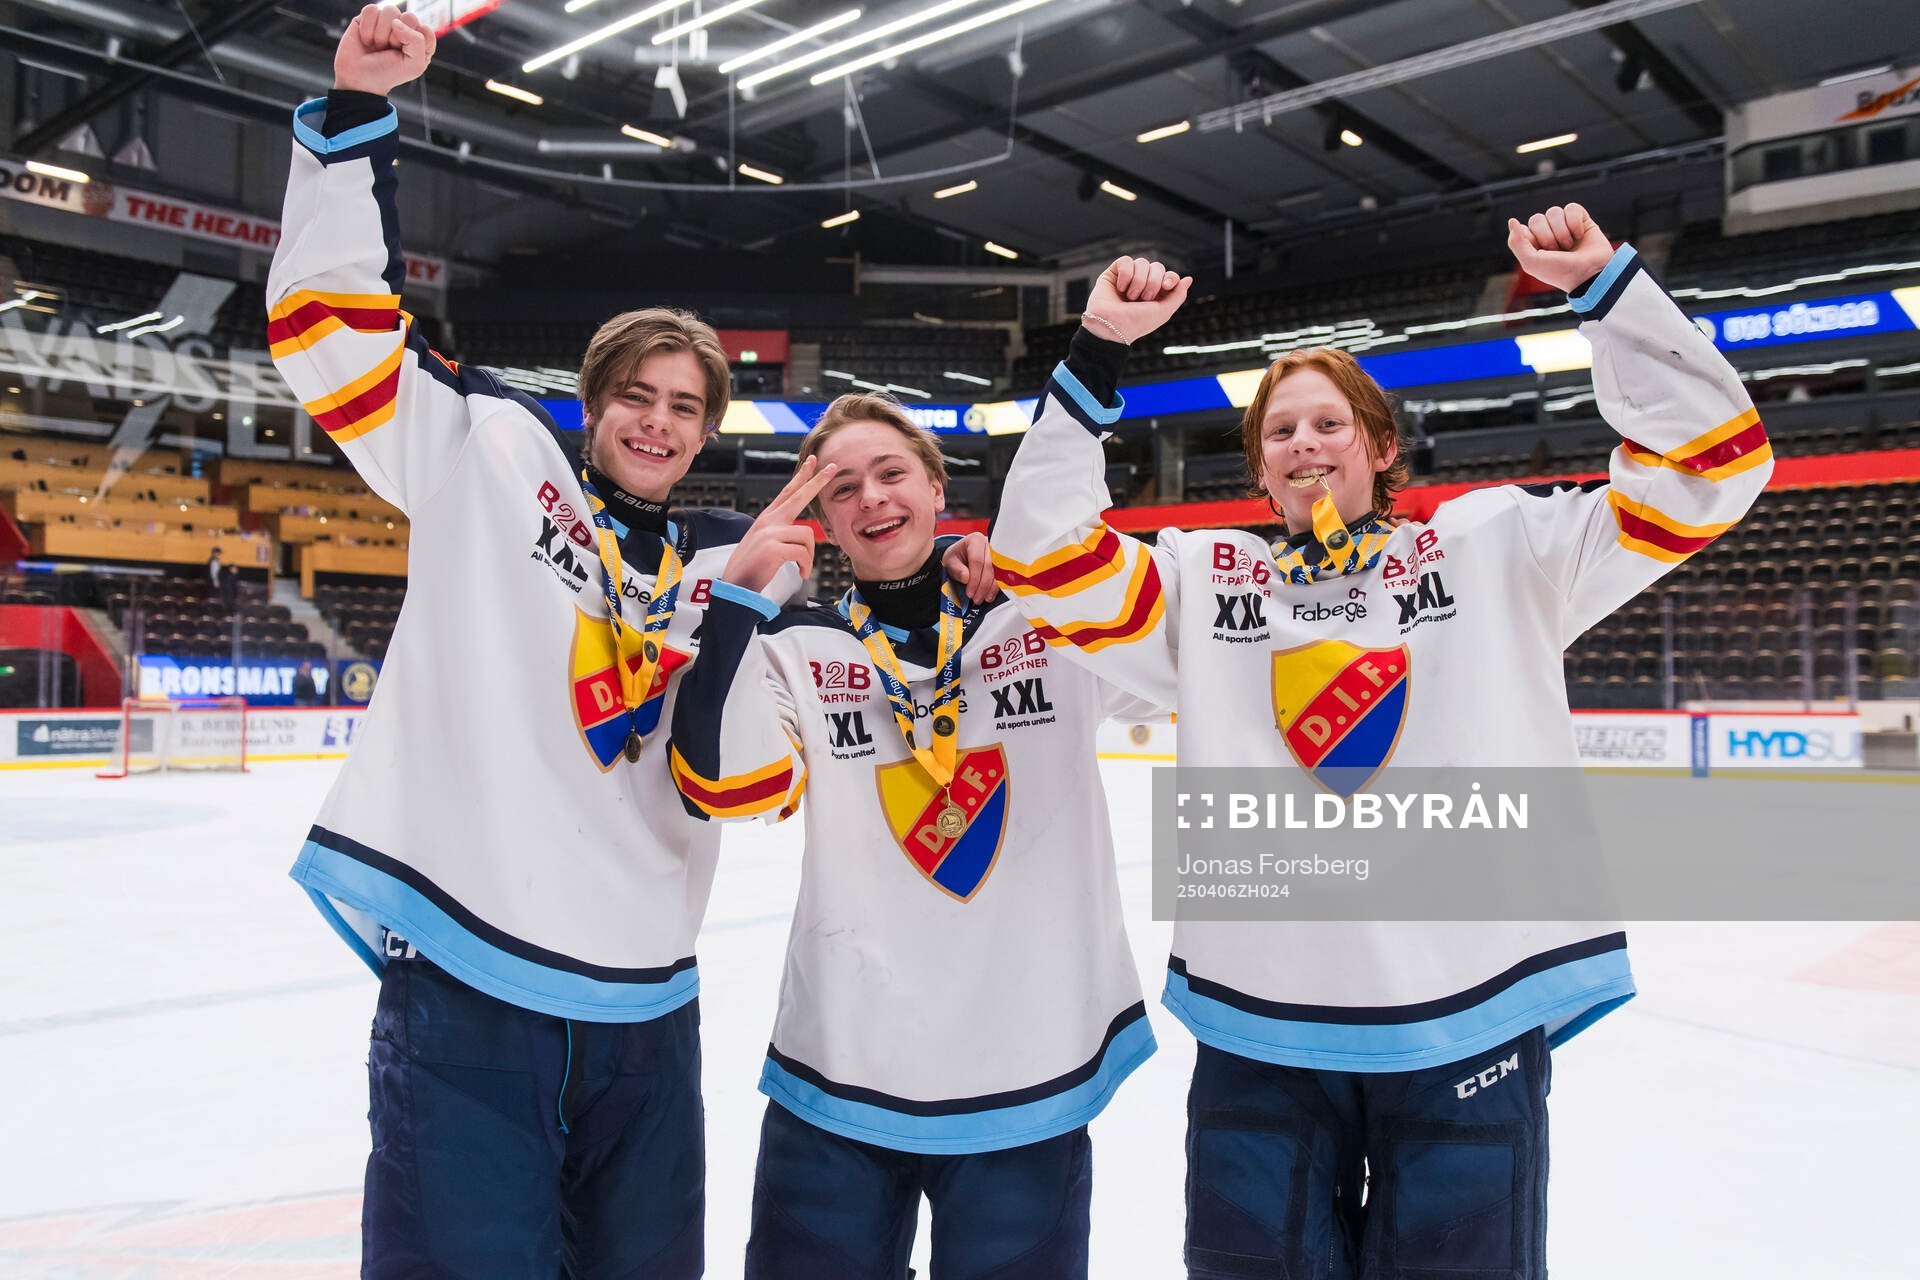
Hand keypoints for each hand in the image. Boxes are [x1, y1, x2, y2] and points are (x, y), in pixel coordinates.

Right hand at [334, 3, 436, 95]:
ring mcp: (386, 21)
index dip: (414, 43)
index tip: (404, 55)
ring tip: (377, 46)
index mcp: (420, 42)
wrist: (359, 78)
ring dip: (381, 33)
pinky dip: (367, 27)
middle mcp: (405, 29)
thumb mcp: (414, 65)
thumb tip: (396, 22)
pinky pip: (371, 10)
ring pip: (390, 10)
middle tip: (389, 49)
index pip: (425, 30)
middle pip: (409, 16)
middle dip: (397, 37)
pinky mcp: (368, 17)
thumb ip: (417, 41)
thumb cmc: (387, 74)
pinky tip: (366, 39)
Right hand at [724, 457, 838, 594]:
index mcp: (767, 519)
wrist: (735, 586)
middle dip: (818, 481)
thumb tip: (802, 533)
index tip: (812, 462)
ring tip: (802, 568)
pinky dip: (805, 566)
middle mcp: (768, 521)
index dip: (801, 477)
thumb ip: (780, 533)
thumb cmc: (752, 568)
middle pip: (799, 495)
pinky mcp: (774, 549)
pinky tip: (800, 573)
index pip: (787, 492)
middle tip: (833, 467)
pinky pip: (803, 553)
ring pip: (808, 535)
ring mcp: (770, 533)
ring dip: (810, 556)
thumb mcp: (764, 544)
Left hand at [941, 532, 995, 604]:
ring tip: (982, 599)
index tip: (970, 593)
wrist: (962, 555)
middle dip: (983, 586)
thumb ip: (956, 569)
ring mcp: (998, 553)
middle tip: (976, 599)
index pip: (977, 560)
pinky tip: (989, 596)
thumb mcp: (950, 562)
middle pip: (990, 567)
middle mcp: (989, 544)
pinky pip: (1002, 577)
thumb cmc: (956, 557)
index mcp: (975, 540)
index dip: (974, 579)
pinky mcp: (1003, 563)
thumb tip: (966, 578)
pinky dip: (996, 588)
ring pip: (998, 572)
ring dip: (990, 589)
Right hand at [1081, 256, 1192, 344]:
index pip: (1169, 276)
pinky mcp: (1114, 272)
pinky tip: (1120, 288)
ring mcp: (1128, 277)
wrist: (1111, 325)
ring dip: (1138, 281)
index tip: (1165, 286)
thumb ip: (1178, 295)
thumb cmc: (1136, 322)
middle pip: (1157, 267)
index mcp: (1156, 294)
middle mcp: (1143, 284)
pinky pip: (1126, 261)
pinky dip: (1125, 274)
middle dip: (1152, 282)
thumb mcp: (1164, 312)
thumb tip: (1188, 278)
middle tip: (1144, 298)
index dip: (1170, 278)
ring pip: (1142, 262)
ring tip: (1130, 297)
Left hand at [1506, 203, 1613, 294]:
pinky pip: (1572, 208)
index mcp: (1533, 245)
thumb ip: (1516, 243)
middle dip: (1547, 236)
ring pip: (1554, 212)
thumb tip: (1512, 220)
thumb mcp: (1531, 262)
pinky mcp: (1581, 219)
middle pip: (1536, 219)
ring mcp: (1564, 226)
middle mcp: (1548, 234)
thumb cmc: (1560, 272)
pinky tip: (1579, 235)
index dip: (1532, 239)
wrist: (1590, 273)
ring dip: (1561, 231)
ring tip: (1569, 245)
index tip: (1542, 253)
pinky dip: (1575, 222)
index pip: (1523, 229)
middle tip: (1557, 251)